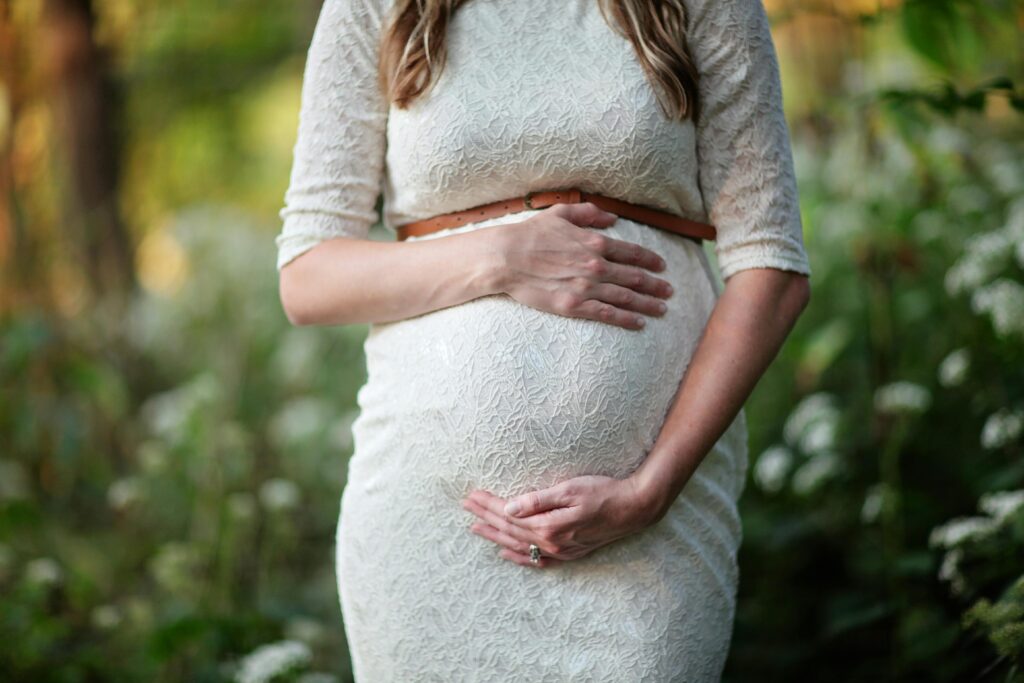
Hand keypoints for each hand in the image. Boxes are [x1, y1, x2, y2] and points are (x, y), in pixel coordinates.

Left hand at [461, 475, 657, 568]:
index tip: (471, 495)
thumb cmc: (603, 492)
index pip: (509, 514)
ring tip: (475, 528)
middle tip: (466, 507)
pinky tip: (505, 553)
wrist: (633, 509)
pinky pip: (537, 560)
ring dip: (495, 535)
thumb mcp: (570, 489)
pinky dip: (518, 557)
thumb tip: (509, 507)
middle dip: (486, 517)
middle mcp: (551, 542)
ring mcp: (560, 551)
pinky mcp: (569, 553)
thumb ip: (538, 500)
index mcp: (548, 525)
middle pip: (510, 529)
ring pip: (518, 544)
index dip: (488, 504)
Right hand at [491, 202, 674, 330]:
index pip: (631, 253)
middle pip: (635, 277)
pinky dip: (626, 318)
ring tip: (662, 309)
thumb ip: (589, 213)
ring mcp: (587, 287)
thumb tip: (612, 218)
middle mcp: (596, 266)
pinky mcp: (575, 306)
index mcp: (594, 243)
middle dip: (656, 285)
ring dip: (648, 304)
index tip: (662, 267)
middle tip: (670, 291)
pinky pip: (607, 314)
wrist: (507, 258)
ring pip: (626, 297)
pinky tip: (639, 323)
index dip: (650, 260)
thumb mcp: (560, 213)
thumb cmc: (530, 234)